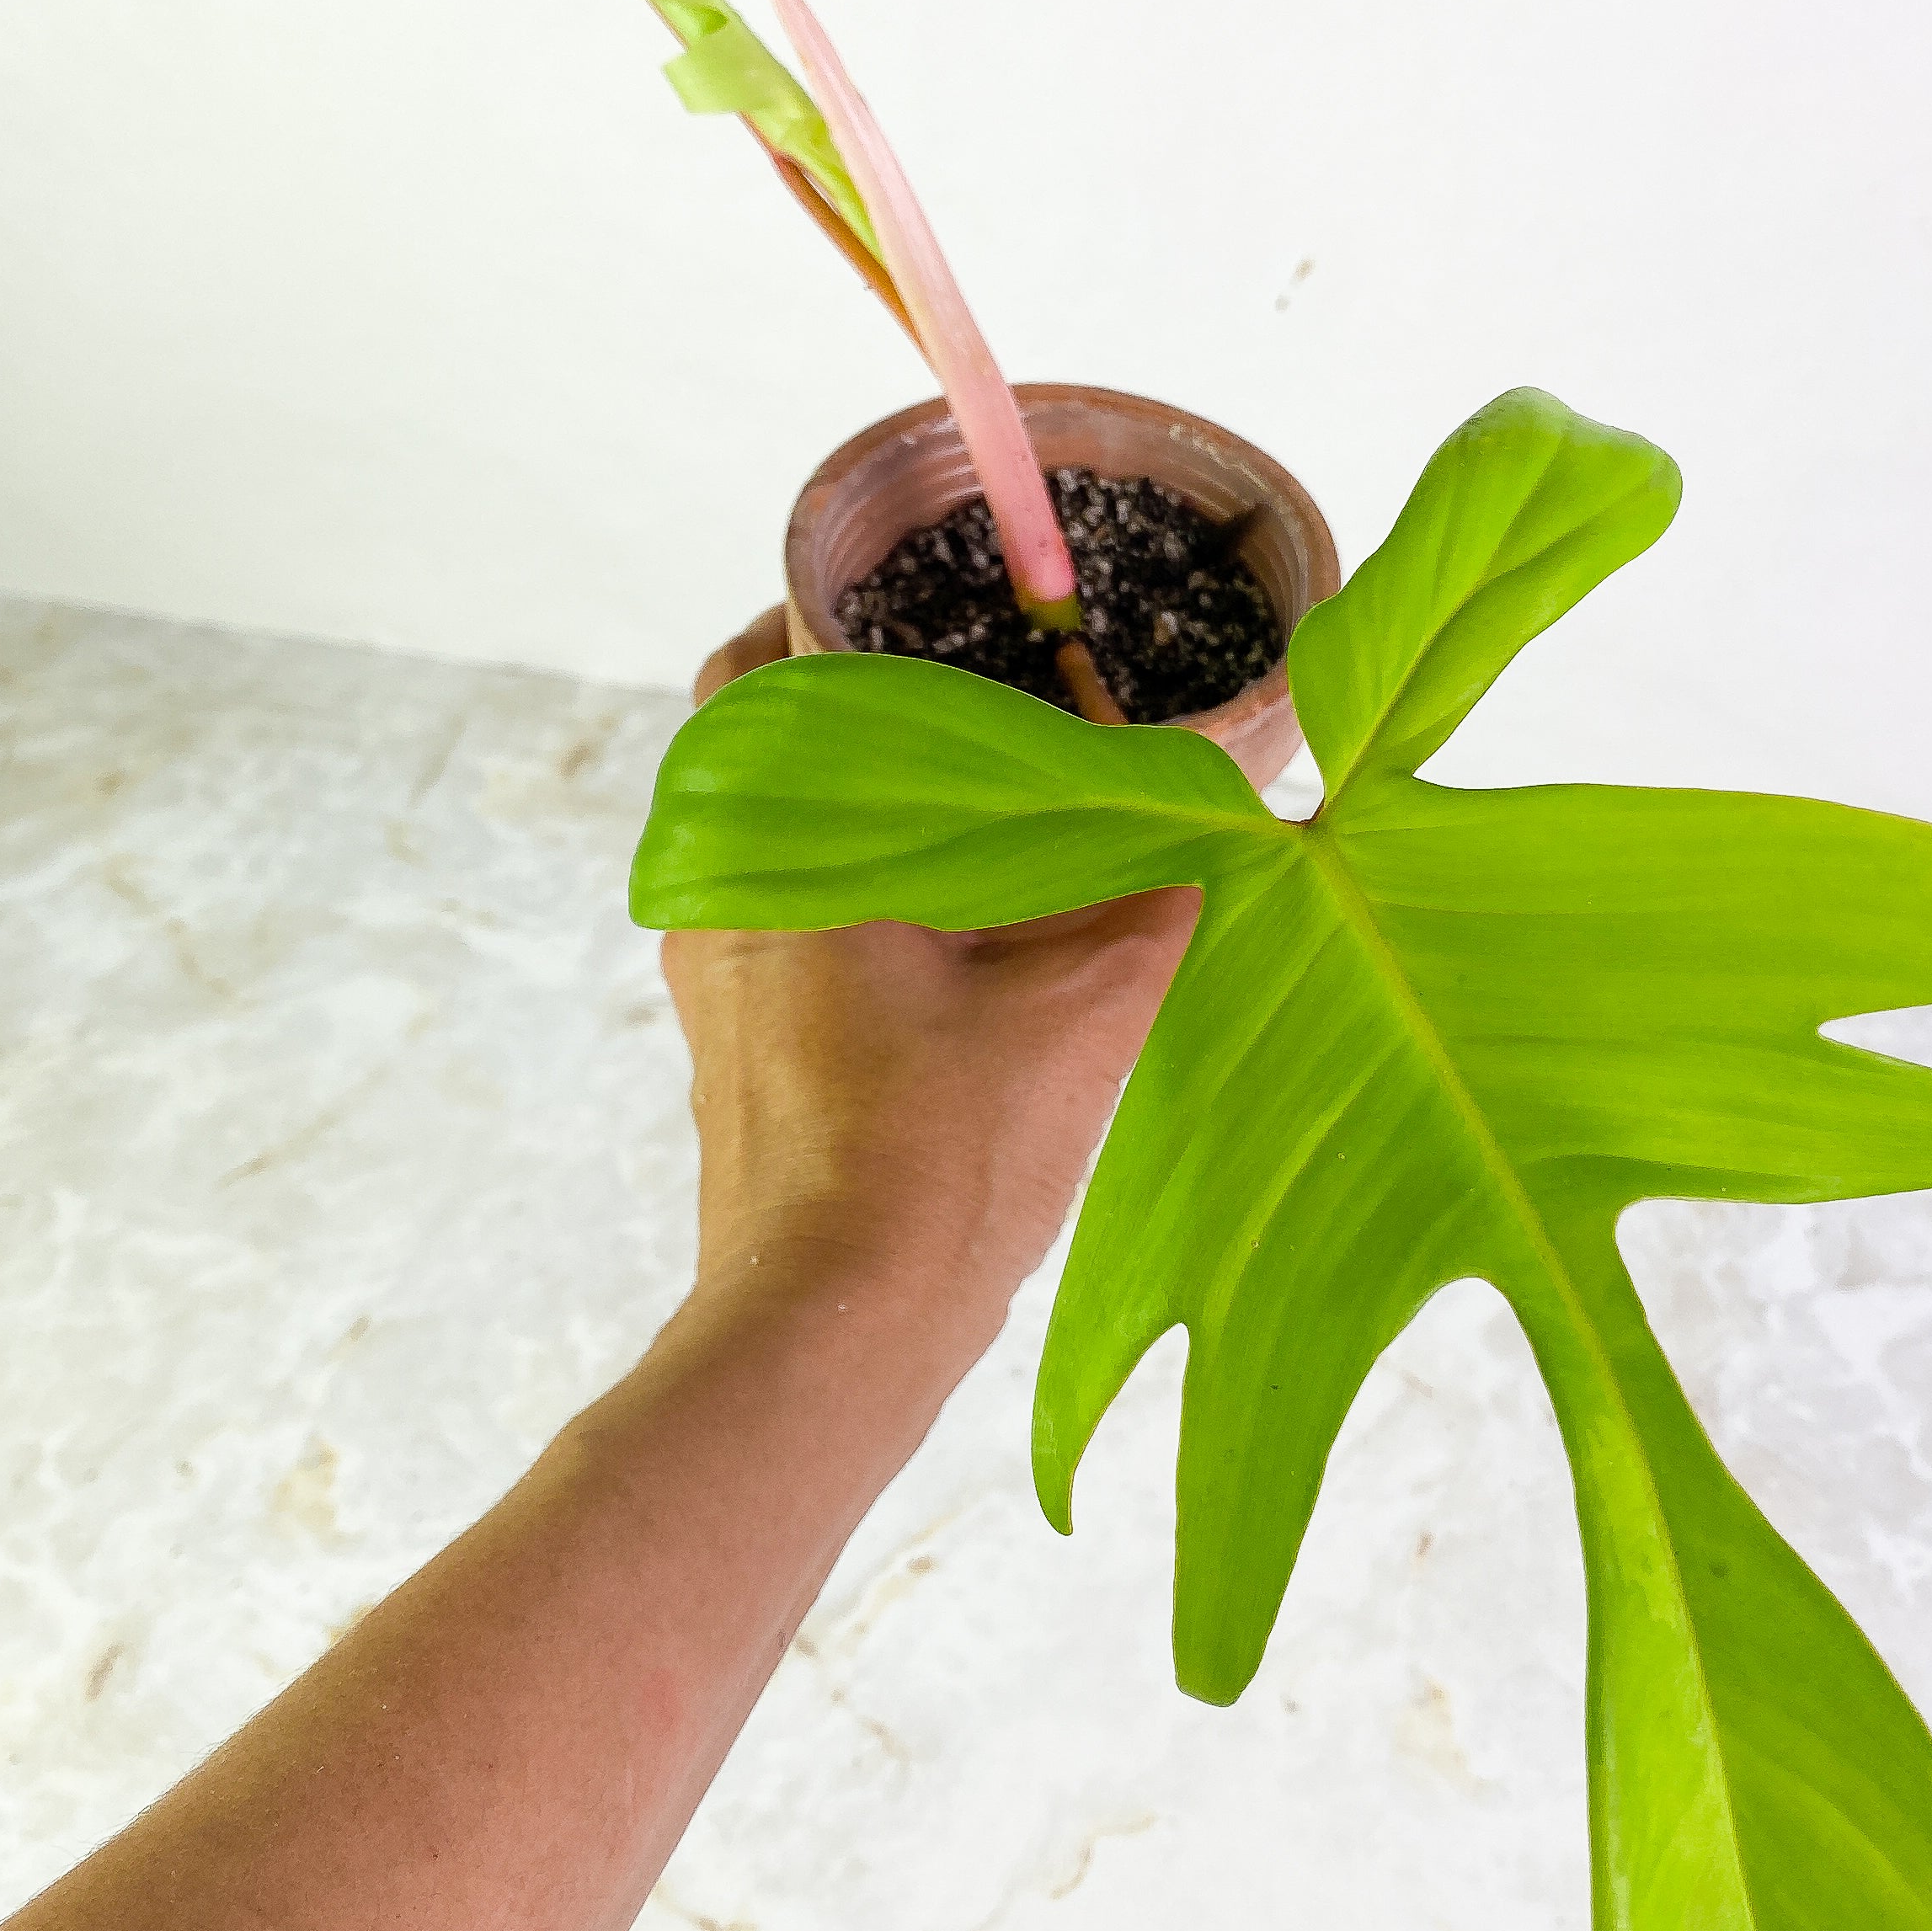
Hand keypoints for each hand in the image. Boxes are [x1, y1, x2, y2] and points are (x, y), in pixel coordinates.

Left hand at [659, 608, 1196, 1359]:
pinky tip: (961, 911)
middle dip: (861, 705)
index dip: (839, 613)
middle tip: (974, 685)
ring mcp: (713, 975)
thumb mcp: (1078, 1015)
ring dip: (862, 802)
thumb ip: (1149, 905)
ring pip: (778, 836)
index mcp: (772, 848)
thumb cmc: (931, 1165)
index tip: (928, 599)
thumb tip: (1218, 831)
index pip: (761, 665)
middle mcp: (716, 896)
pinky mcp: (736, 1044)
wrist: (833, 1332)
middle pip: (765, 744)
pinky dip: (859, 884)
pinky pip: (787, 913)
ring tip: (982, 791)